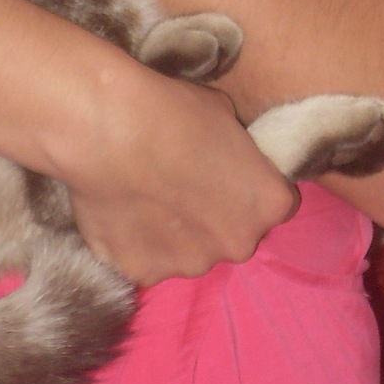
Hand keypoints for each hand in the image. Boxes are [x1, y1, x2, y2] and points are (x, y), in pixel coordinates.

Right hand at [63, 66, 298, 284]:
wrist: (108, 130)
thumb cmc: (172, 111)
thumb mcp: (223, 114)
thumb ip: (233, 150)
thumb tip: (221, 156)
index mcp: (268, 204)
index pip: (275, 202)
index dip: (248, 185)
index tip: (223, 170)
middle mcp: (239, 245)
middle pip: (232, 234)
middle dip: (213, 216)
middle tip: (179, 184)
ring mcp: (190, 265)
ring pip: (188, 252)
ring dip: (174, 234)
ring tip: (142, 198)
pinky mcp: (143, 272)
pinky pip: (145, 259)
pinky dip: (135, 242)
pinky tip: (119, 211)